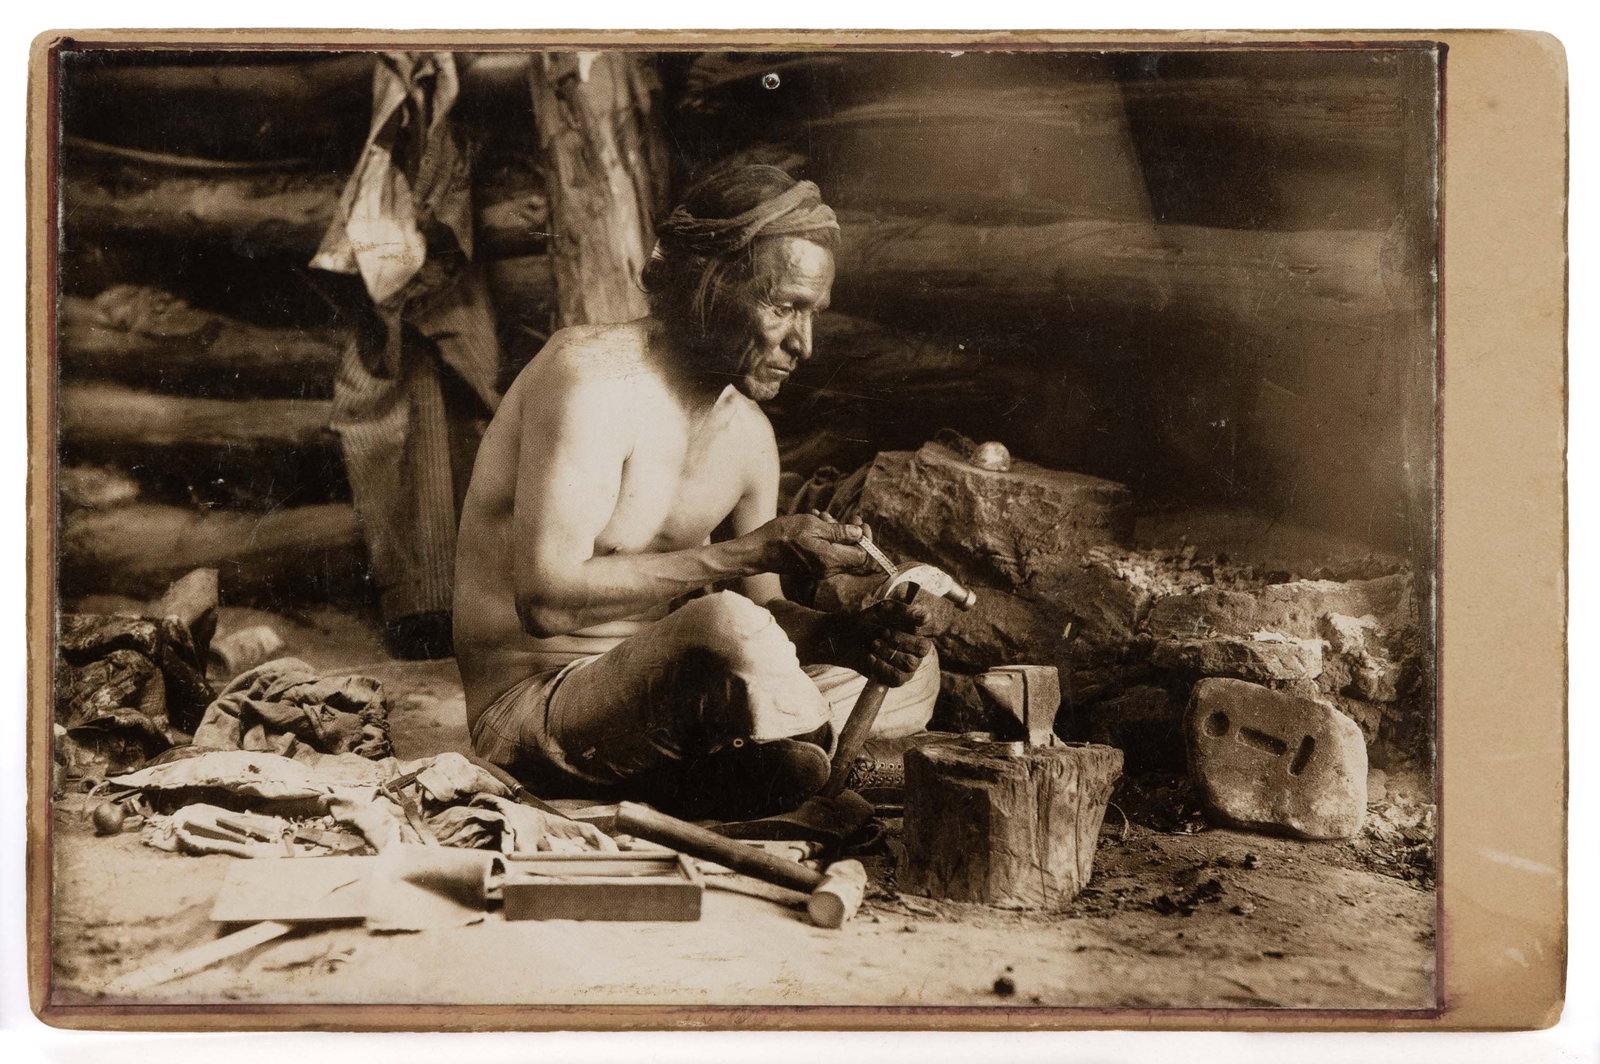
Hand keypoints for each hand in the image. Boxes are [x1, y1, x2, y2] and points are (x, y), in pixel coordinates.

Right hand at [755, 513, 877, 578]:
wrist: (759, 550)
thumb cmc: (783, 536)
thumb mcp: (812, 525)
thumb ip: (838, 532)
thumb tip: (859, 533)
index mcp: (830, 560)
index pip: (862, 555)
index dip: (865, 539)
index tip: (859, 522)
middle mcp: (828, 569)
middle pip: (852, 553)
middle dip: (848, 532)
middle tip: (838, 516)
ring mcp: (820, 570)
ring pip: (839, 551)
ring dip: (835, 532)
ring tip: (821, 516)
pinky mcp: (813, 567)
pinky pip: (828, 552)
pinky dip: (825, 538)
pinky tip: (814, 523)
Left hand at [830, 597, 935, 686]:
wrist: (846, 640)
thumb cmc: (867, 622)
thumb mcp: (882, 611)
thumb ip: (903, 611)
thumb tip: (925, 617)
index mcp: (918, 628)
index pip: (931, 627)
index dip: (917, 625)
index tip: (902, 621)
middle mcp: (917, 648)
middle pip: (923, 648)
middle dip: (899, 640)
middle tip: (882, 633)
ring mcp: (910, 665)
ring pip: (910, 664)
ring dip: (888, 652)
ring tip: (873, 643)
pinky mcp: (898, 679)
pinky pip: (898, 677)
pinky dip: (881, 666)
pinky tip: (871, 657)